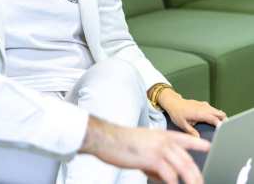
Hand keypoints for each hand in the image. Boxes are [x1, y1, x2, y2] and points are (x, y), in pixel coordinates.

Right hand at [80, 116, 209, 183]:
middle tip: (199, 183)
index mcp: (161, 135)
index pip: (185, 139)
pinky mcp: (153, 159)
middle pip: (188, 160)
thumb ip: (154, 157)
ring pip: (184, 168)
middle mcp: (164, 141)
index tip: (209, 147)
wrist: (105, 138)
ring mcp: (160, 149)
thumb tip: (162, 175)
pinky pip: (170, 176)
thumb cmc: (118, 142)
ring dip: (190, 181)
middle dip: (196, 175)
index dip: (198, 144)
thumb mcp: (141, 144)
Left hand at [158, 88, 226, 136]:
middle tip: (226, 129)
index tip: (224, 131)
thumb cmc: (176, 113)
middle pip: (220, 113)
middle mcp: (204, 108)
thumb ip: (191, 132)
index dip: (221, 125)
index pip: (215, 119)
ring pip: (217, 110)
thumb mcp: (182, 124)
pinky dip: (216, 113)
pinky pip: (213, 108)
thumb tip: (198, 139)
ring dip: (221, 116)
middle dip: (225, 120)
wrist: (172, 102)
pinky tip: (214, 119)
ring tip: (222, 125)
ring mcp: (204, 105)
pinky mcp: (202, 104)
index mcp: (200, 113)